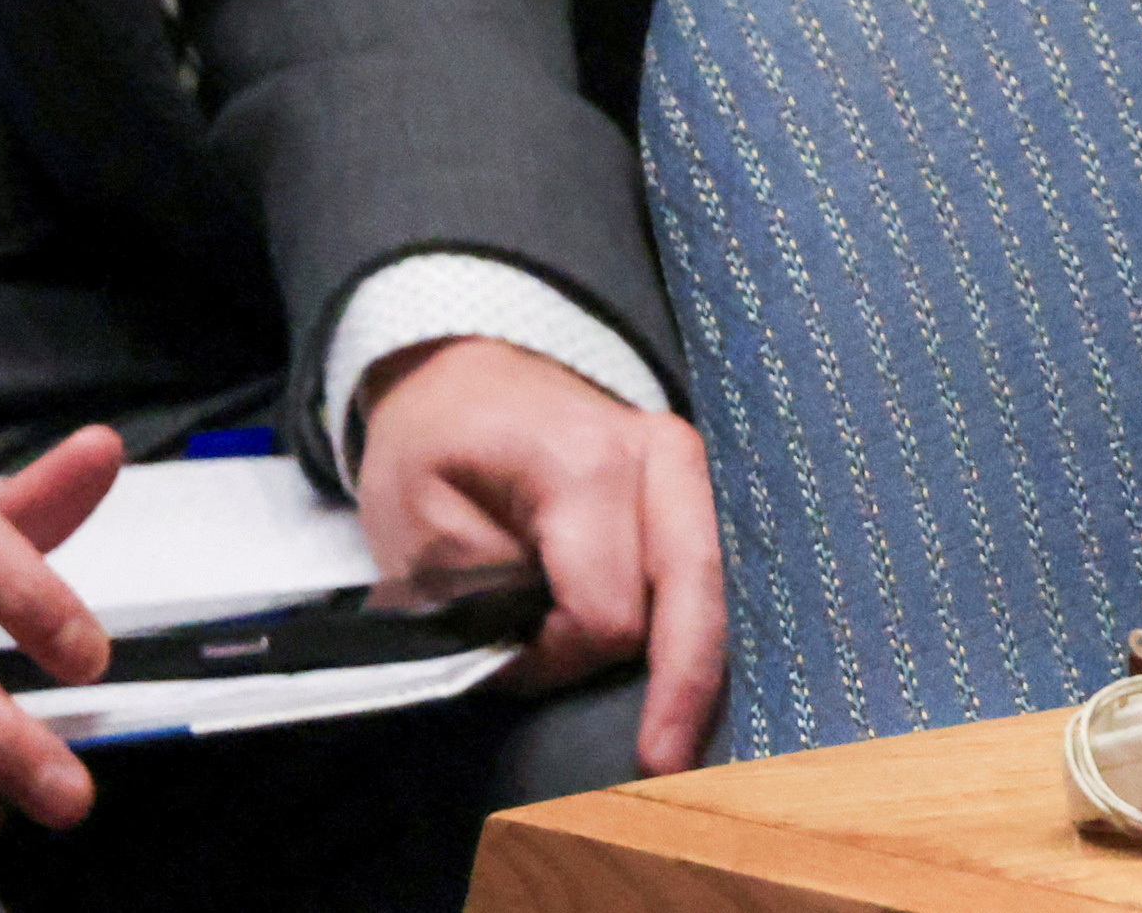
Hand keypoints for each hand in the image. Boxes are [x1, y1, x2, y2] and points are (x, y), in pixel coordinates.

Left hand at [356, 341, 726, 774]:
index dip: (559, 659)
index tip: (508, 662)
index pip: (605, 609)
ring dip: (700, 658)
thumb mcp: (419, 528)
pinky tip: (700, 676)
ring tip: (681, 733)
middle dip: (685, 683)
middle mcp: (663, 458)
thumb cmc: (435, 448)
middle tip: (665, 763)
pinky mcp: (701, 484)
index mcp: (585, 464)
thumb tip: (535, 661)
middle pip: (697, 593)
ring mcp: (693, 466)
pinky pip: (720, 566)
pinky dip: (707, 624)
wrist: (470, 377)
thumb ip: (477, 602)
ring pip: (723, 582)